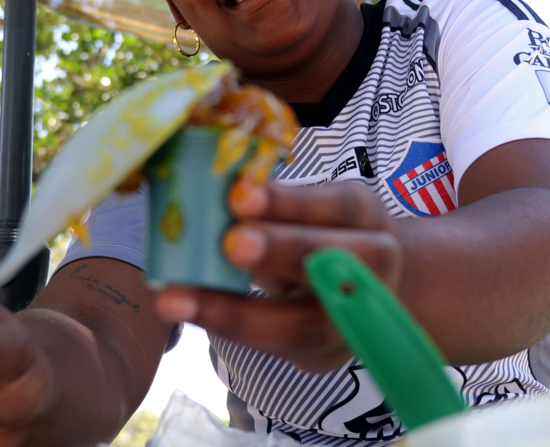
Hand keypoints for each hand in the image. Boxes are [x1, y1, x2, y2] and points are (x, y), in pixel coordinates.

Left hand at [155, 179, 400, 371]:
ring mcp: (353, 322)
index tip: (240, 196)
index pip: (340, 206)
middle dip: (283, 252)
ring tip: (174, 300)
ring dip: (235, 313)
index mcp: (367, 217)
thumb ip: (276, 206)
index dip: (292, 204)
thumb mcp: (312, 207)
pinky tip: (188, 312)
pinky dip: (230, 328)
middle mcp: (375, 270)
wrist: (365, 284)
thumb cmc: (322, 232)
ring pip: (303, 325)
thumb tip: (210, 194)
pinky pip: (277, 347)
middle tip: (230, 243)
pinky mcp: (324, 355)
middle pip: (339, 265)